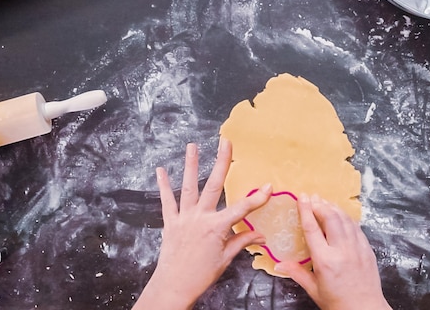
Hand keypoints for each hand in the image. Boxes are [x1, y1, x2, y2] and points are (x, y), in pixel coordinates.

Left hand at [132, 139, 271, 309]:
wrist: (173, 286)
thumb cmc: (201, 275)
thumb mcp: (226, 259)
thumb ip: (242, 241)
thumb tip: (261, 236)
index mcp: (216, 227)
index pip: (241, 209)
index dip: (257, 198)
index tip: (268, 186)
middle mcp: (200, 218)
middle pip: (213, 185)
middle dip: (222, 162)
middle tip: (226, 143)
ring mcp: (184, 218)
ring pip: (188, 187)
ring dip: (191, 165)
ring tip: (193, 146)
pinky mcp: (170, 222)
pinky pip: (167, 201)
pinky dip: (163, 185)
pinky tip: (161, 170)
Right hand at [275, 194, 390, 309]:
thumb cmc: (338, 303)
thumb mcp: (313, 290)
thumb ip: (297, 273)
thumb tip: (279, 264)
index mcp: (325, 261)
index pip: (312, 228)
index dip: (305, 210)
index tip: (301, 198)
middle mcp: (342, 251)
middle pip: (330, 218)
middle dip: (320, 204)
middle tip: (311, 198)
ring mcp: (357, 248)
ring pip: (345, 219)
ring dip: (333, 208)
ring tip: (324, 202)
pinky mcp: (367, 249)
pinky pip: (356, 227)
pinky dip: (346, 218)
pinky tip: (340, 215)